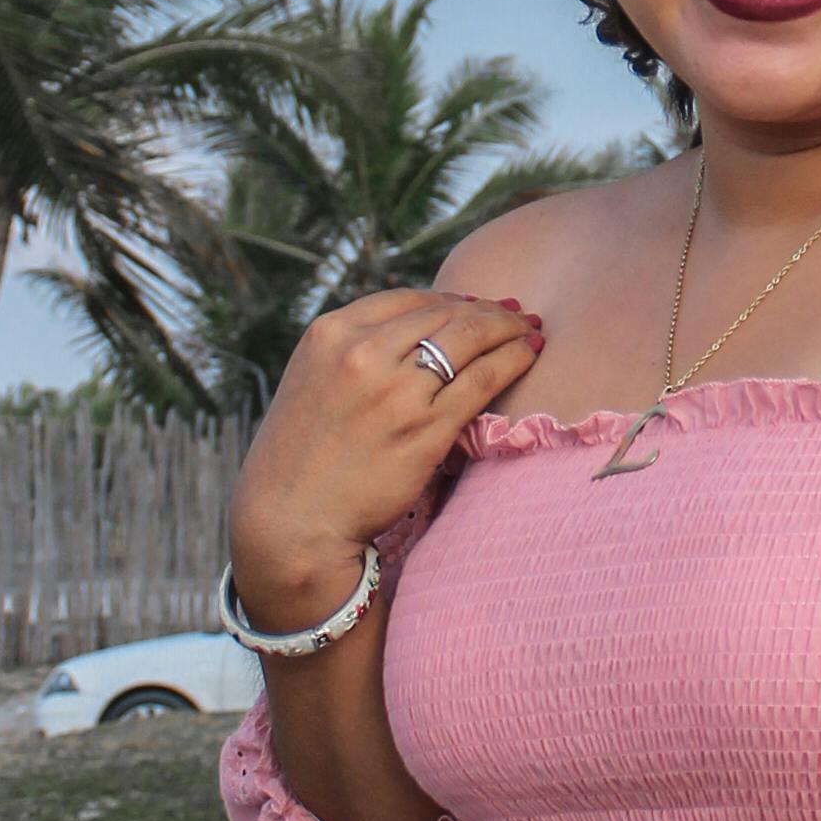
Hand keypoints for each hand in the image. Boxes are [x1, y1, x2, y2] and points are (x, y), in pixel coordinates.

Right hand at [228, 285, 544, 624]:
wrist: (289, 521)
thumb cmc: (302, 457)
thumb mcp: (313, 380)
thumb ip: (355, 351)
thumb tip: (417, 330)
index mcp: (331, 333)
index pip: (409, 300)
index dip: (453, 299)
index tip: (477, 305)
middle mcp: (362, 353)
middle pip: (445, 314)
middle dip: (489, 311)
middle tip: (517, 315)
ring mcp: (396, 391)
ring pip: (471, 338)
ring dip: (509, 329)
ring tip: (531, 331)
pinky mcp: (424, 429)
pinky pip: (483, 379)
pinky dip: (514, 360)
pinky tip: (529, 355)